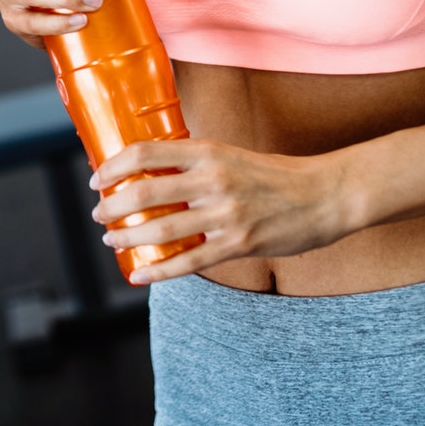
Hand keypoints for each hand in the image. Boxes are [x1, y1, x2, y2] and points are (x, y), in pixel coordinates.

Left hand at [91, 139, 359, 282]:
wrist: (326, 194)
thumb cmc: (276, 175)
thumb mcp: (231, 155)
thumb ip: (195, 163)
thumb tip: (151, 172)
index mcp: (209, 151)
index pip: (145, 153)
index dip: (114, 167)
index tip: (98, 180)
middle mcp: (214, 179)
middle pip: (145, 192)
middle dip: (113, 207)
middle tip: (100, 215)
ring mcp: (226, 213)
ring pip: (162, 229)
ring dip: (128, 237)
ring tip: (113, 240)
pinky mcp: (239, 243)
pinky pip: (190, 261)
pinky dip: (159, 270)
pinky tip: (140, 274)